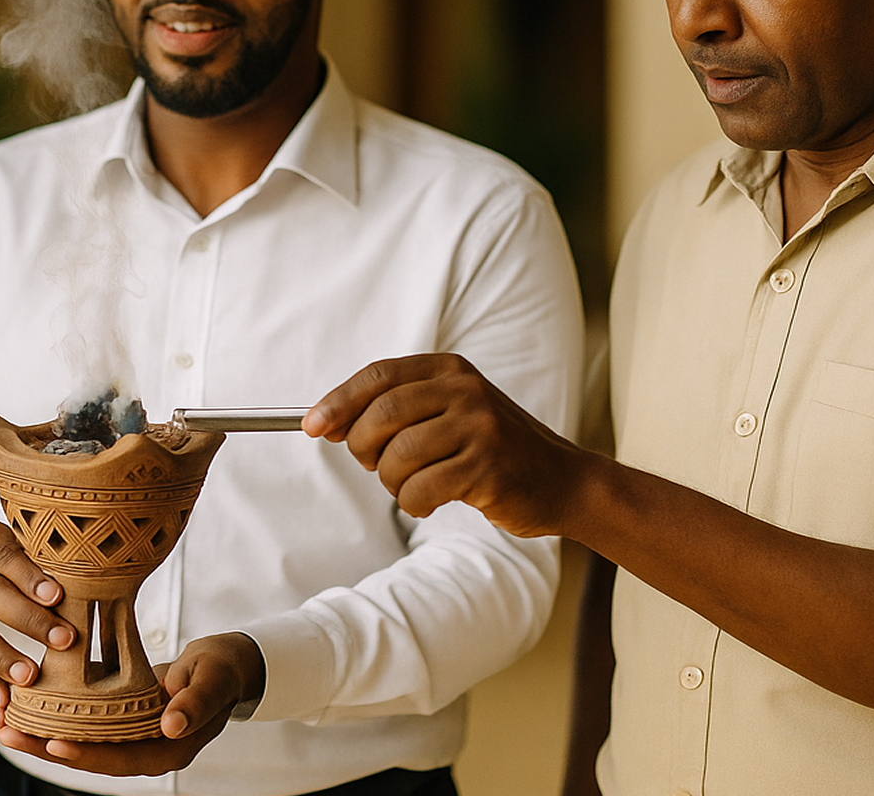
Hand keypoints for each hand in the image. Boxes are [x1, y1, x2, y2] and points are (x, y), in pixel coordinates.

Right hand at [0, 517, 75, 708]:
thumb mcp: (12, 550)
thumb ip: (37, 567)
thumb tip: (82, 593)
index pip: (1, 553)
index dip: (28, 575)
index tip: (57, 596)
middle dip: (27, 619)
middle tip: (63, 640)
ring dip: (0, 657)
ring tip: (30, 677)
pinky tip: (2, 698)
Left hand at [0, 632, 263, 774]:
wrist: (224, 665)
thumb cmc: (222, 669)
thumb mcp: (213, 679)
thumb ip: (194, 701)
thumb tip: (171, 725)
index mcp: (168, 749)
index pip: (120, 759)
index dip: (86, 754)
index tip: (54, 743)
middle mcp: (143, 749)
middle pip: (89, 756)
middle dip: (45, 746)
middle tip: (7, 733)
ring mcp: (129, 736)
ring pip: (79, 741)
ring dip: (40, 733)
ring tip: (1, 720)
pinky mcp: (118, 719)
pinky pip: (82, 722)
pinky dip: (54, 713)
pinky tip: (23, 701)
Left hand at [305, 353, 588, 536]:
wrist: (563, 481)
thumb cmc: (492, 449)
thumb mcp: (449, 412)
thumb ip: (394, 411)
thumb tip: (326, 423)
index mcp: (450, 370)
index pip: (379, 376)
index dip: (339, 401)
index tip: (311, 427)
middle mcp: (466, 391)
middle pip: (381, 414)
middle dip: (363, 448)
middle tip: (374, 466)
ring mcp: (480, 428)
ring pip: (397, 458)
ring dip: (392, 483)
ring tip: (414, 486)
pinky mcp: (487, 468)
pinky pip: (420, 490)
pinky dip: (414, 504)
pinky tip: (431, 502)